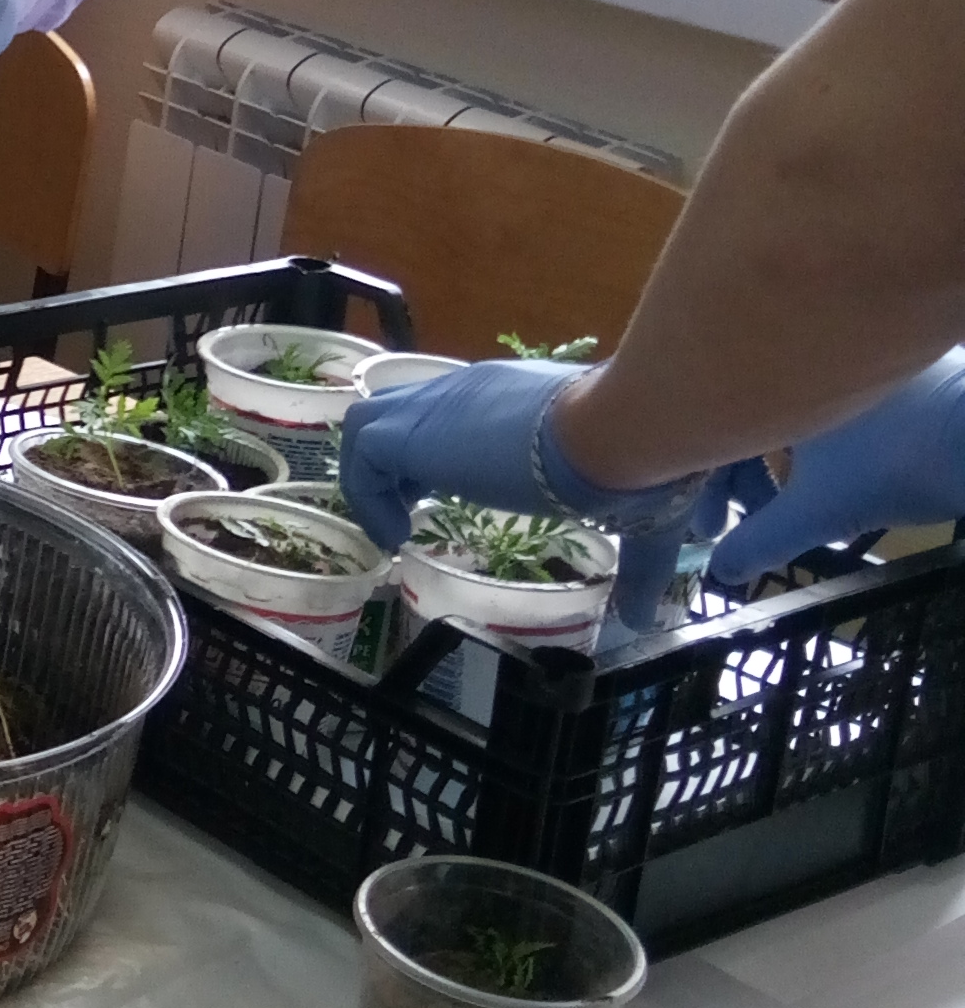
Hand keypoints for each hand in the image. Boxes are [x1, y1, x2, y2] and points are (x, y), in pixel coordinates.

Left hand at [337, 356, 709, 546]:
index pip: (459, 414)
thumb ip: (636, 567)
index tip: (449, 497)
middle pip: (407, 411)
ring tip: (395, 528)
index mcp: (516, 399)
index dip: (447, 455)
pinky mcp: (412, 433)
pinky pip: (363, 456)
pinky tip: (396, 537)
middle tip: (414, 510)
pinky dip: (368, 496)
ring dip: (376, 475)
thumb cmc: (635, 466)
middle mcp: (471, 391)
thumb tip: (644, 616)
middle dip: (402, 462)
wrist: (616, 432)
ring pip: (372, 421)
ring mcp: (437, 407)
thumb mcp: (636, 519)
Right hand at [702, 353, 964, 584]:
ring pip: (796, 415)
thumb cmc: (893, 465)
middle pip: (754, 422)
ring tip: (797, 508)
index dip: (705, 487)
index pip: (717, 430)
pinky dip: (825, 446)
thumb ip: (761, 541)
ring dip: (784, 464)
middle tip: (746, 522)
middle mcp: (808, 361)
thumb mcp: (817, 514)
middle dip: (744, 480)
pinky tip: (841, 477)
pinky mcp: (897, 371)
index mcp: (776, 382)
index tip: (709, 529)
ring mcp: (857, 364)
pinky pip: (836, 408)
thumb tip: (721, 572)